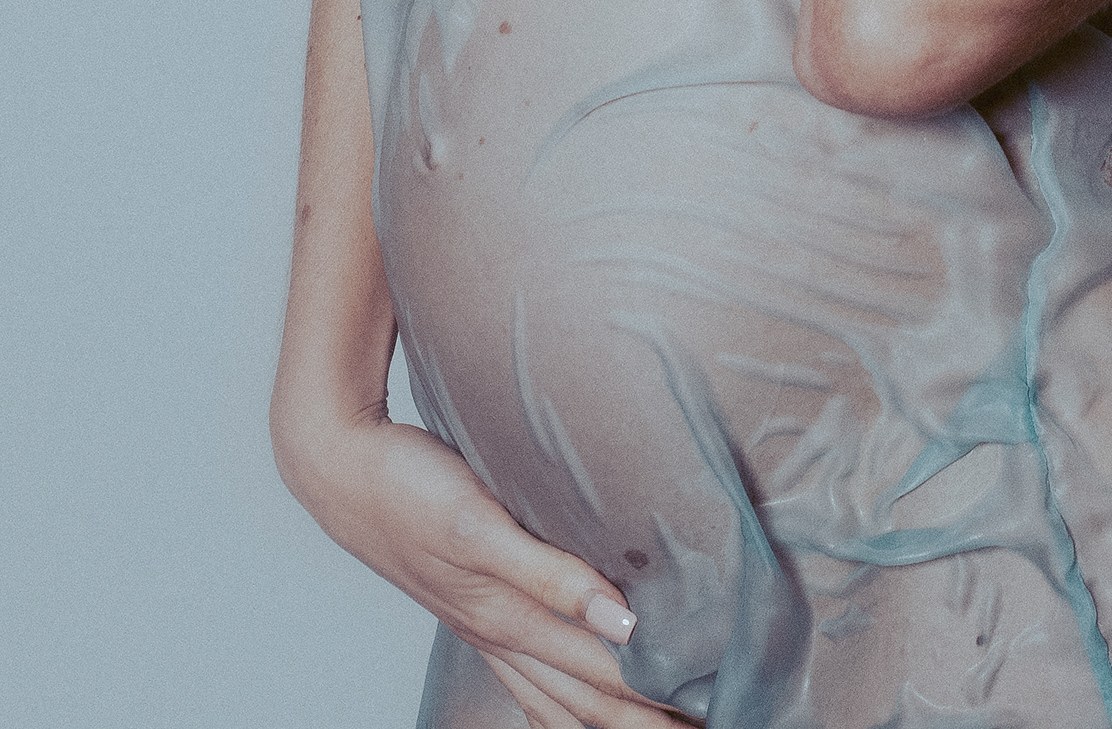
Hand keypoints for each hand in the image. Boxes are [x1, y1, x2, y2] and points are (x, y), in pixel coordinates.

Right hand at [288, 409, 685, 725]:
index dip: (660, 699)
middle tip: (707, 725)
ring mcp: (483, 624)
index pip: (605, 674)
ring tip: (656, 728)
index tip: (712, 710)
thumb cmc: (406, 488)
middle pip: (588, 698)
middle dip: (647, 721)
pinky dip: (560, 703)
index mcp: (511, 613)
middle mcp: (501, 630)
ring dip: (609, 717)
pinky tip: (574, 708)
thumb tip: (624, 621)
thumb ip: (551, 574)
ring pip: (558, 696)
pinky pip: (526, 676)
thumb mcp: (479, 524)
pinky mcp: (471, 607)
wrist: (339, 469)